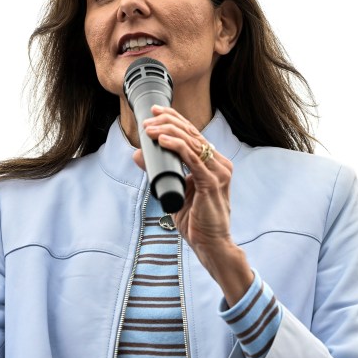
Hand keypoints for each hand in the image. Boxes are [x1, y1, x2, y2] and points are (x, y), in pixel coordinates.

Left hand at [133, 106, 252, 305]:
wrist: (211, 245)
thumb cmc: (196, 221)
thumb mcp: (173, 191)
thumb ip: (158, 173)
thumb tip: (138, 155)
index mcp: (214, 164)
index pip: (194, 135)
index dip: (175, 120)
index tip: (156, 112)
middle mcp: (220, 164)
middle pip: (193, 134)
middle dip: (169, 121)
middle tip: (149, 116)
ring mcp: (218, 173)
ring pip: (192, 142)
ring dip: (169, 131)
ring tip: (150, 127)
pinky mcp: (212, 183)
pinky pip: (192, 159)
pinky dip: (177, 147)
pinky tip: (163, 140)